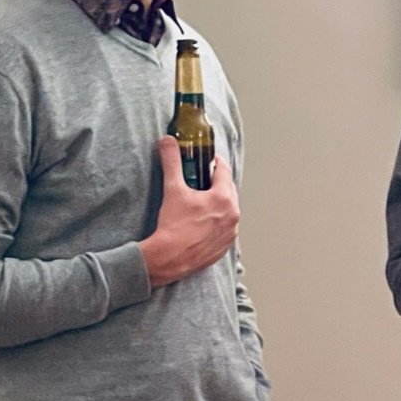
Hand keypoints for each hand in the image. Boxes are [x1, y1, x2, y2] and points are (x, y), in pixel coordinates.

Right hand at [141, 137, 239, 286]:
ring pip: (228, 210)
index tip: (208, 161)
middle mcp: (232, 215)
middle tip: (202, 181)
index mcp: (224, 198)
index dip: (214, 163)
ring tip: (201, 203)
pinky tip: (203, 223)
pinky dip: (217, 223)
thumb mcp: (172, 189)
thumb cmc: (173, 226)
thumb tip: (167, 142)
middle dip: (216, 183)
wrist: (169, 258)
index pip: (224, 171)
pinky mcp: (224, 247)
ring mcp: (230, 233)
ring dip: (218, 204)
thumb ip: (172, 162)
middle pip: (228, 190)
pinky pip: (225, 229)